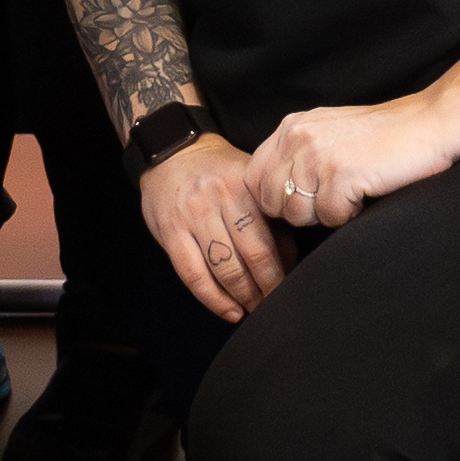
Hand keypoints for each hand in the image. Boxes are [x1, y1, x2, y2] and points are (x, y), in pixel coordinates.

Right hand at [140, 134, 286, 322]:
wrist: (173, 151)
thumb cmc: (217, 170)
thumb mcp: (249, 182)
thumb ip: (270, 218)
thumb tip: (289, 261)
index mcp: (245, 187)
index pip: (267, 241)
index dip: (279, 275)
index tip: (287, 291)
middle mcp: (219, 199)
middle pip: (248, 257)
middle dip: (263, 290)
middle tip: (272, 305)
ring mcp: (192, 216)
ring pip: (221, 269)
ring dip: (240, 297)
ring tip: (252, 309)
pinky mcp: (170, 231)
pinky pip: (192, 274)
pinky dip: (212, 298)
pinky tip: (228, 310)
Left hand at [250, 99, 442, 237]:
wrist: (429, 123)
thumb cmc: (384, 134)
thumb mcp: (327, 132)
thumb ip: (297, 154)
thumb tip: (271, 195)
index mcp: (291, 127)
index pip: (253, 178)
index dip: (274, 199)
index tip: (302, 201)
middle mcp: (298, 138)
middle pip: (271, 202)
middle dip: (298, 212)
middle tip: (332, 199)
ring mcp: (318, 156)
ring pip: (298, 215)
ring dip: (325, 214)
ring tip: (352, 191)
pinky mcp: (341, 175)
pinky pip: (330, 218)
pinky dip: (350, 214)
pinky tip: (367, 192)